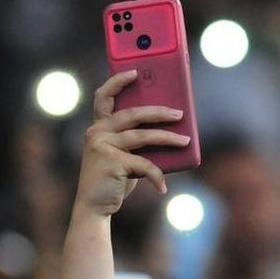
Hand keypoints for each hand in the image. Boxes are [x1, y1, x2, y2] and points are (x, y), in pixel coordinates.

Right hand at [75, 71, 188, 217]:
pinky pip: (143, 164)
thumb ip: (135, 141)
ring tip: (185, 140)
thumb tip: (169, 129)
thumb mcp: (123, 156)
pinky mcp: (111, 162)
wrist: (94, 207)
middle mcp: (97, 132)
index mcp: (98, 126)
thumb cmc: (113, 179)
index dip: (118, 81)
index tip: (136, 71)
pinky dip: (156, 176)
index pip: (103, 96)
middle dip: (159, 112)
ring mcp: (102, 146)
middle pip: (133, 113)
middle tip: (179, 113)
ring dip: (167, 138)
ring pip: (142, 136)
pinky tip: (163, 187)